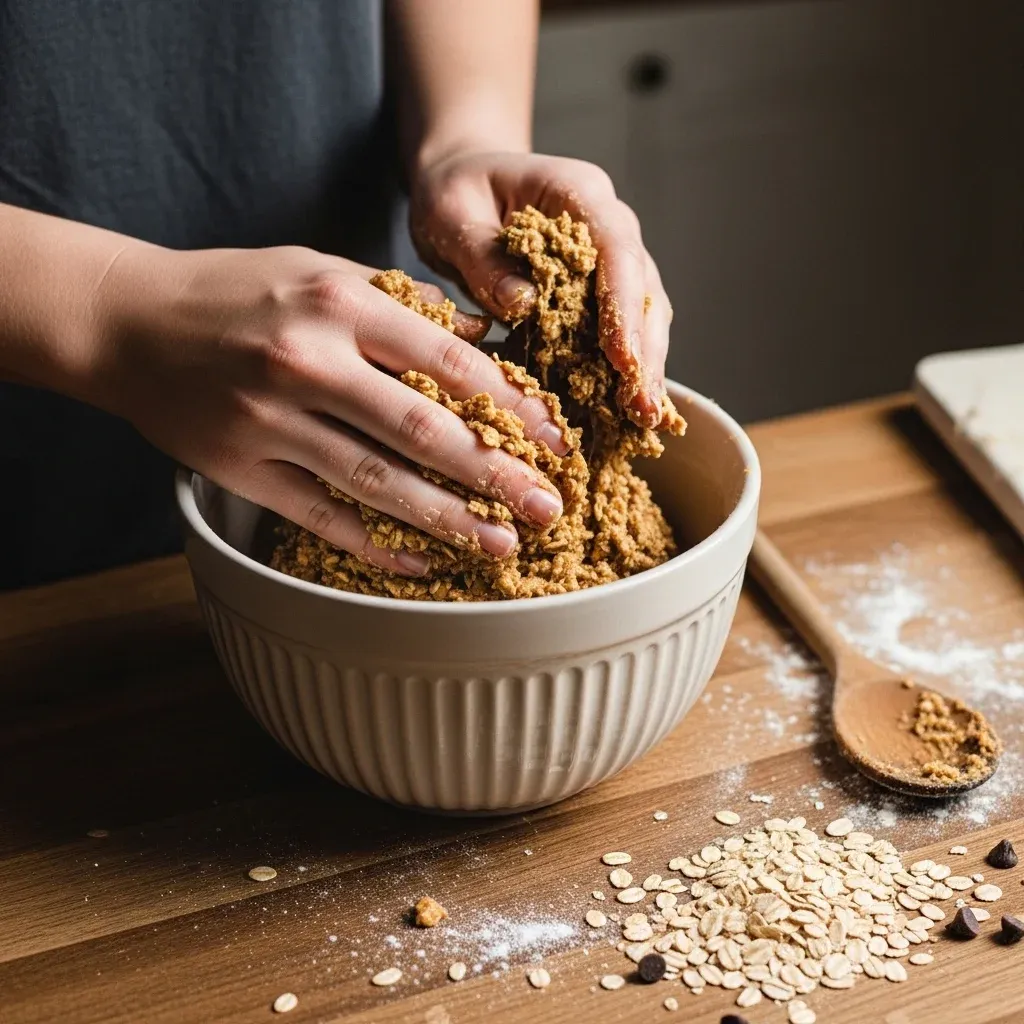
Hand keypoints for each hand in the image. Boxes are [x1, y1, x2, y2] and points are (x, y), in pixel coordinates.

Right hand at [92, 245, 570, 574]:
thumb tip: (482, 345)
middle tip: (545, 509)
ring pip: (375, 483)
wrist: (127, 321)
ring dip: (446, 520)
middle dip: (494, 475)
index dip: (510, 407)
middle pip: (421, 431)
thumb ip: (402, 306)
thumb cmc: (237, 291)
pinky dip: (373, 543)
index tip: (552, 441)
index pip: (447, 362)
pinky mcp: (238, 467)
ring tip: (499, 546)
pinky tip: (420, 562)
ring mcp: (268, 420)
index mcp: (338, 302)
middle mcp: (306, 360)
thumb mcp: (322, 271)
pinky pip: (319, 514)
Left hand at [410, 150, 669, 427]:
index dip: (623, 305)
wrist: (461, 182)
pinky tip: (625, 408)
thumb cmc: (454, 192)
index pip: (616, 249)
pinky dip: (624, 367)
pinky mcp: (598, 287)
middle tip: (643, 406)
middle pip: (643, 287)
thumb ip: (483, 257)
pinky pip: (622, 328)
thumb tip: (523, 304)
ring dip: (645, 365)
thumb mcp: (451, 215)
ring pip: (644, 311)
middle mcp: (606, 221)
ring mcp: (607, 256)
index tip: (622, 358)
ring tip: (643, 417)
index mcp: (577, 191)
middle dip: (645, 349)